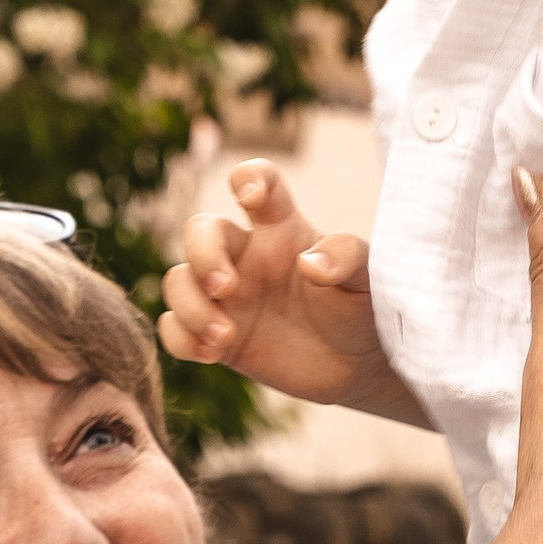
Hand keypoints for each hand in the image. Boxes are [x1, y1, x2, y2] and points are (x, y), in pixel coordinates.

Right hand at [156, 159, 379, 402]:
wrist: (359, 365)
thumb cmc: (362, 311)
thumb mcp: (368, 280)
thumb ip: (346, 259)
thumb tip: (309, 264)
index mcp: (284, 229)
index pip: (258, 183)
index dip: (247, 178)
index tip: (249, 197)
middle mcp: (247, 256)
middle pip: (199, 230)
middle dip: (202, 255)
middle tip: (226, 288)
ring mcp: (228, 297)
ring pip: (178, 281)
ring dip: (191, 306)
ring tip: (224, 337)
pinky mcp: (217, 336)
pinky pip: (174, 329)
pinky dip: (181, 338)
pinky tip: (212, 353)